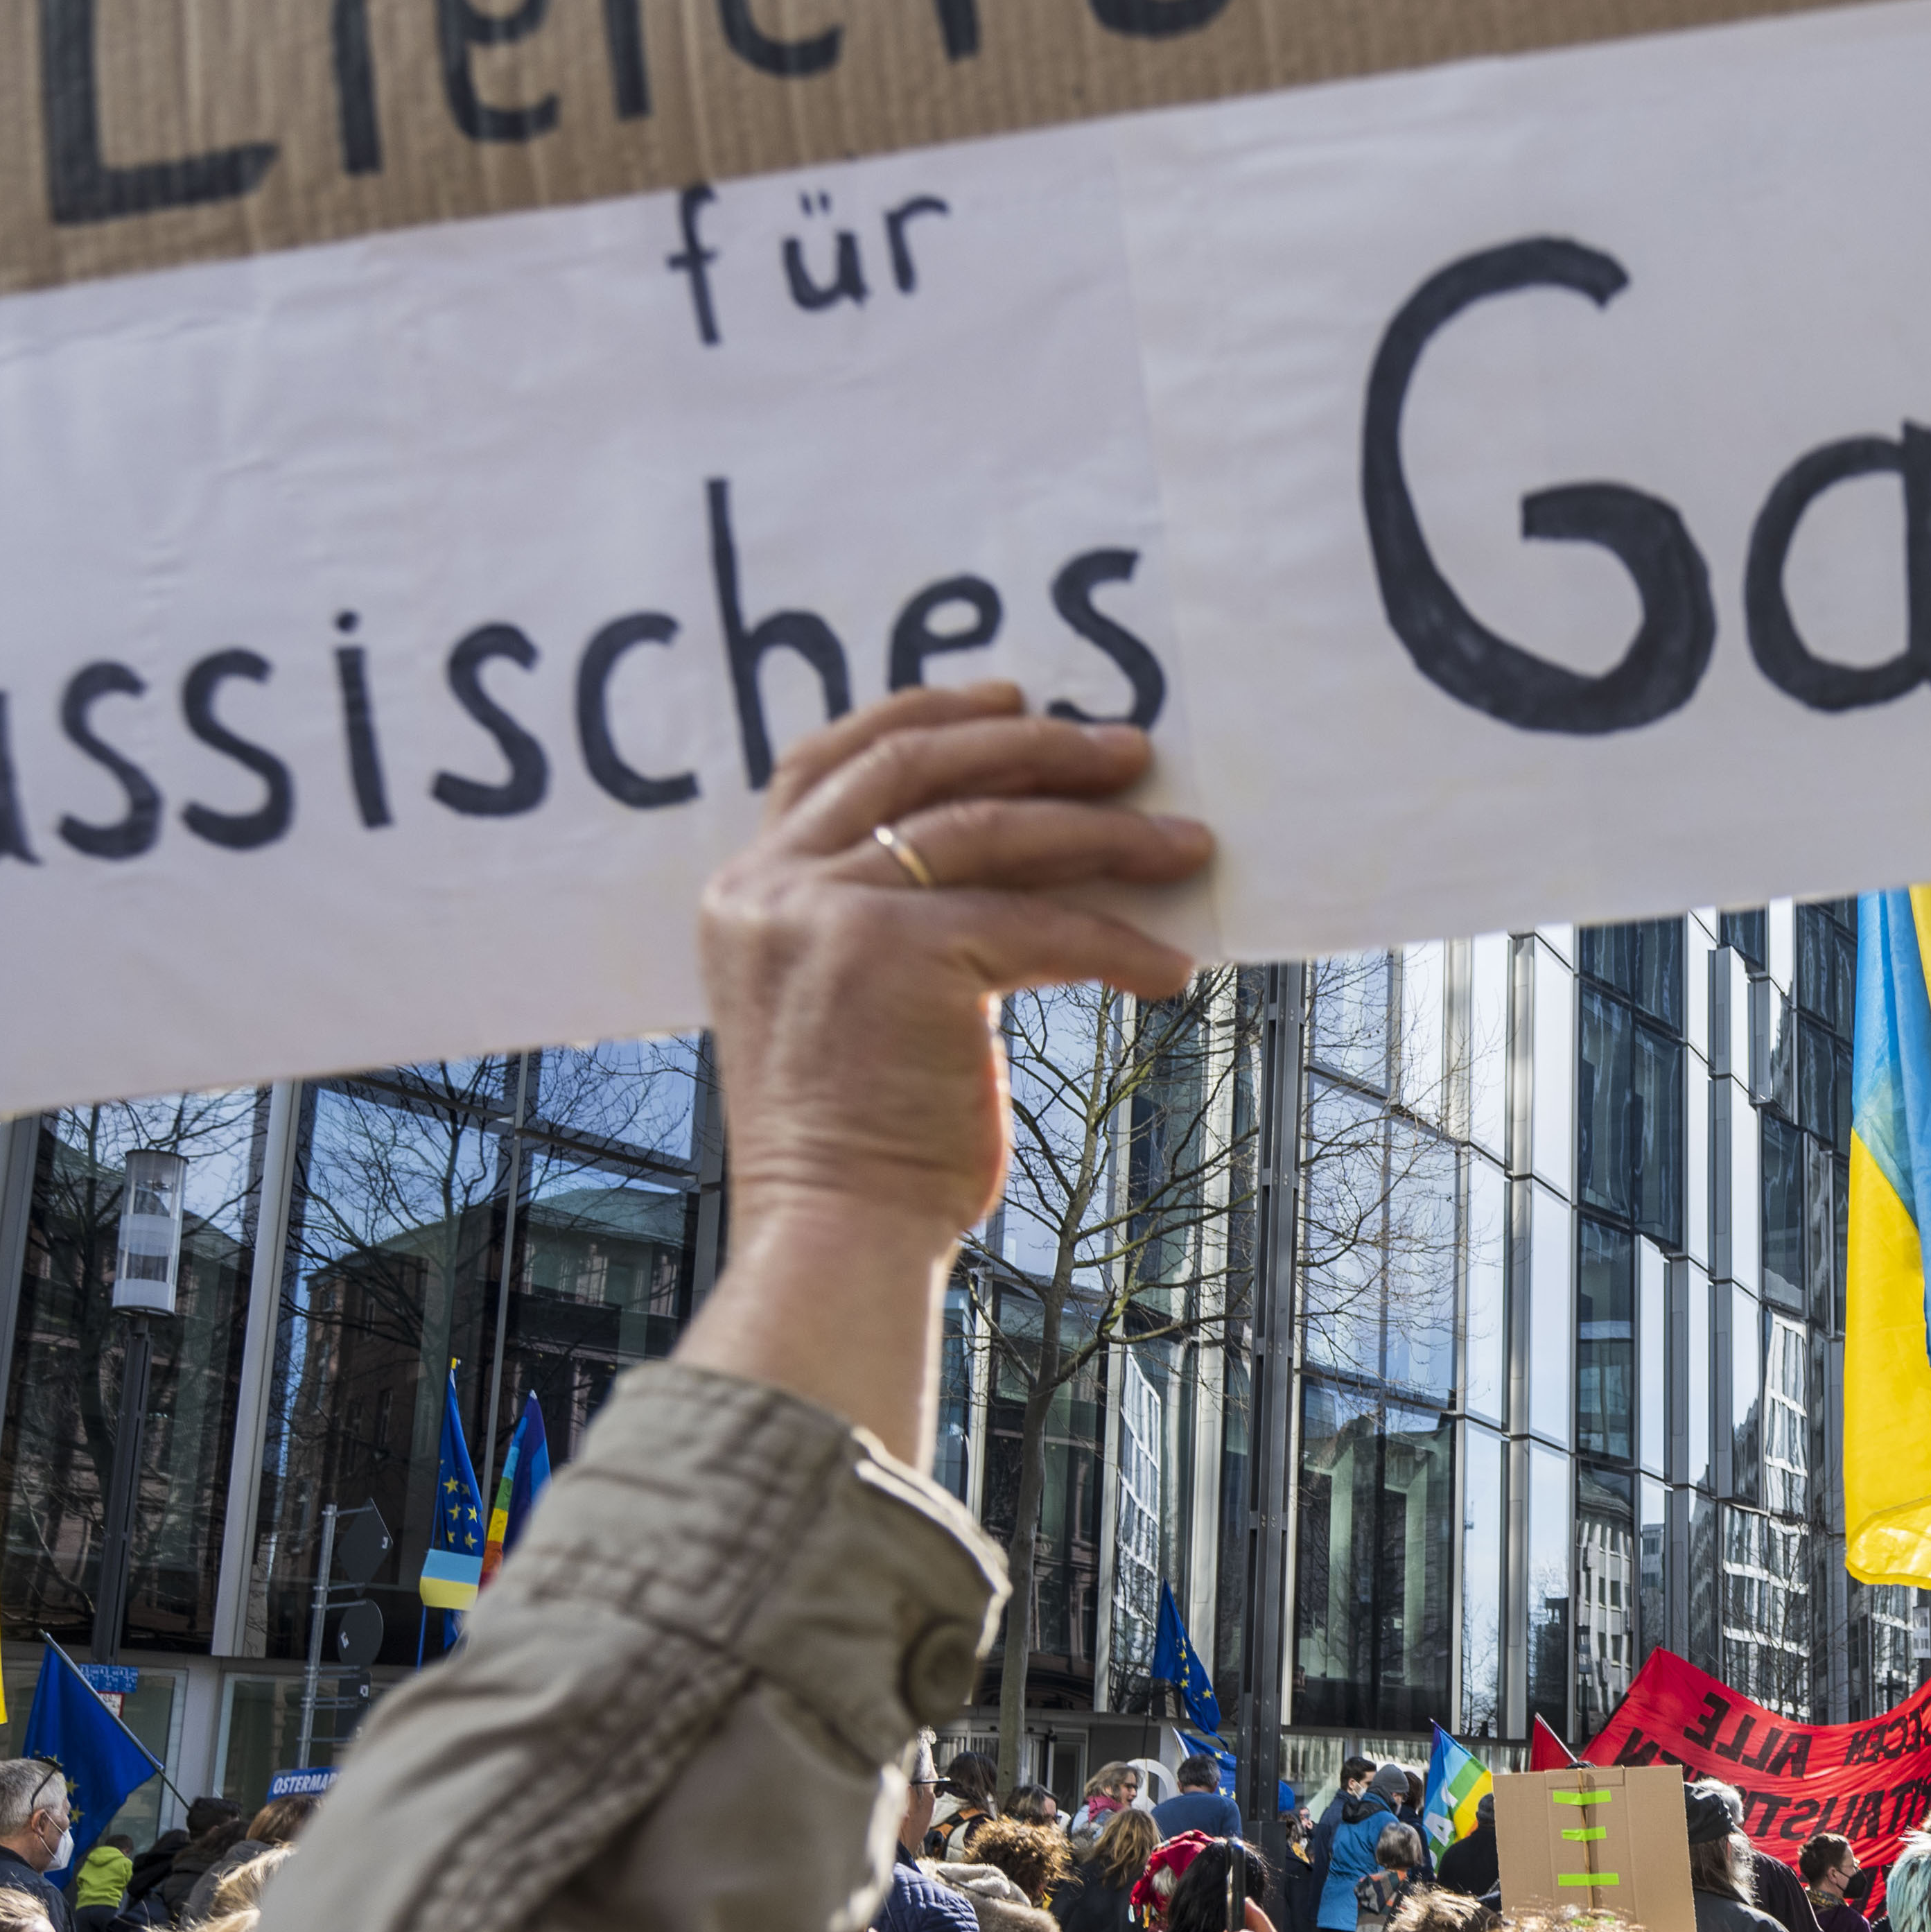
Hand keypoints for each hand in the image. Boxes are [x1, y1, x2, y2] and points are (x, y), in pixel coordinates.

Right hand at [679, 686, 1210, 1459]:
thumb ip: (875, 918)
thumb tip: (1012, 856)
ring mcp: (830, 913)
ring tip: (1185, 844)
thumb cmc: (855, 1143)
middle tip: (1131, 752)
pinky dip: (1117, 943)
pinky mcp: (903, 956)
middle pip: (919, 766)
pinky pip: (1041, 926)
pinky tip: (1169, 968)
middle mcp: (774, 887)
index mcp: (745, 892)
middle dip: (1037, 748)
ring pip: (995, 831)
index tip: (1010, 697)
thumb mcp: (842, 1003)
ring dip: (1105, 833)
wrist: (832, 1234)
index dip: (924, 715)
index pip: (827, 761)